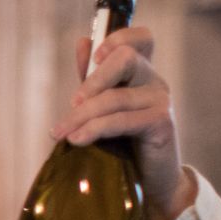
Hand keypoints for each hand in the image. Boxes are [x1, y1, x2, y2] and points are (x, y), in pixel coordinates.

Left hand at [52, 24, 197, 219]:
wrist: (152, 182)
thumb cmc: (125, 143)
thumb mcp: (105, 107)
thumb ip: (93, 77)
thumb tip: (82, 42)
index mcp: (142, 72)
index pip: (142, 38)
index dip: (120, 36)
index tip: (96, 55)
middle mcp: (155, 81)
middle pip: (126, 58)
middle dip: (93, 79)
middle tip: (72, 104)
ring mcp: (161, 101)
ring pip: (114, 97)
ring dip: (80, 116)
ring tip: (60, 133)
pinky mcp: (161, 123)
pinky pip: (120, 120)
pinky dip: (93, 129)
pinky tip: (76, 140)